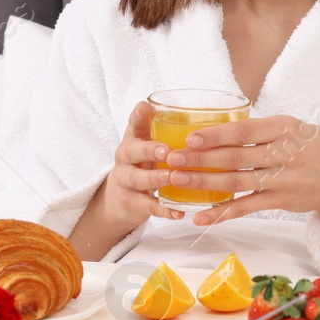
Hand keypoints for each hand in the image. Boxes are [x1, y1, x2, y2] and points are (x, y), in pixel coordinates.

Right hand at [98, 101, 188, 229]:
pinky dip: (164, 210)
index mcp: (133, 139)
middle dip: (149, 150)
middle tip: (166, 151)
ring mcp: (126, 180)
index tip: (144, 107)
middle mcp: (125, 158)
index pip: (133, 124)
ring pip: (138, 179)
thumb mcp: (149, 144)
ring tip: (171, 177)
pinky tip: (179, 212)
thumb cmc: (144, 164)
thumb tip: (199, 113)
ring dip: (155, 178)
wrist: (119, 198)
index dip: (137, 116)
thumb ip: (165, 130)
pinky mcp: (130, 202)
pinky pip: (147, 206)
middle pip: (132, 151)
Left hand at [163, 115, 319, 244]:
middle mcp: (284, 153)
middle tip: (172, 159)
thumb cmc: (316, 147)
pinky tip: (201, 216)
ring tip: (178, 181)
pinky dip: (223, 213)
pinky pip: (247, 207)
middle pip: (235, 157)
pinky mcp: (281, 201)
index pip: (244, 130)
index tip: (189, 137)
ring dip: (204, 183)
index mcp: (285, 128)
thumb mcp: (296, 126)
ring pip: (237, 182)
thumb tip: (221, 128)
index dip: (216, 135)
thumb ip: (263, 129)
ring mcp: (282, 179)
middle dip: (200, 159)